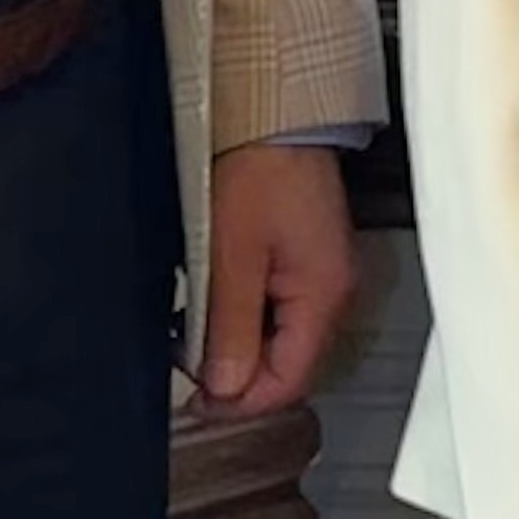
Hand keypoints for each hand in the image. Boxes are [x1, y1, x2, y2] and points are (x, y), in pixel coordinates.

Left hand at [198, 142, 360, 414]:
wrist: (274, 117)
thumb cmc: (257, 171)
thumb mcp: (230, 256)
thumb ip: (230, 328)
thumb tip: (226, 387)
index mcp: (322, 296)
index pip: (288, 381)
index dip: (239, 401)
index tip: (194, 399)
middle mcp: (333, 291)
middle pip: (289, 364)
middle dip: (237, 374)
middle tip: (185, 361)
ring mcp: (323, 273)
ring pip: (282, 339)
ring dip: (238, 345)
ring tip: (192, 331)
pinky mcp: (308, 257)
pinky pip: (280, 309)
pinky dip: (246, 317)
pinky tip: (214, 303)